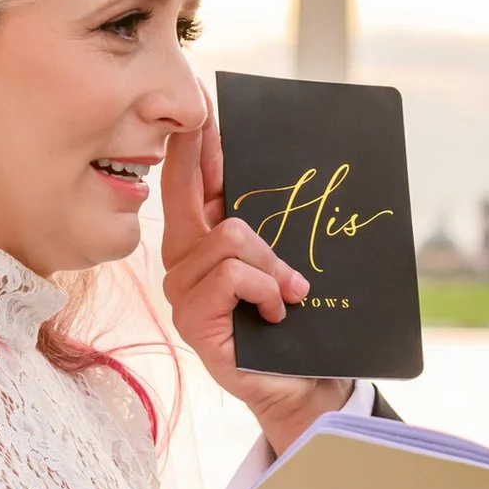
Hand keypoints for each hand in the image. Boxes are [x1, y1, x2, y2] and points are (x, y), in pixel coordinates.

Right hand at [160, 104, 348, 451]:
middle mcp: (181, 263)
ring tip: (291, 292)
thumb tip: (281, 166)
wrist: (307, 385)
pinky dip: (265, 288)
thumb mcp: (281, 261)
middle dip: (208, 157)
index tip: (199, 103)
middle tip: (209, 121)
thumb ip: (268, 225)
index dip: (190, 143)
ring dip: (272, 262)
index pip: (185, 182)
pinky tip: (278, 312)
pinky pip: (232, 274)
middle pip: (188, 192)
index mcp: (199, 242)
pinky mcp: (193, 321)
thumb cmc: (296, 323)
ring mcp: (182, 293)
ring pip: (228, 236)